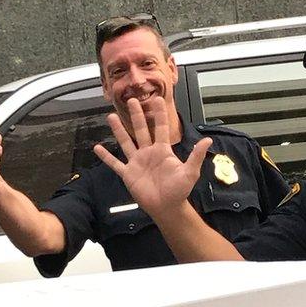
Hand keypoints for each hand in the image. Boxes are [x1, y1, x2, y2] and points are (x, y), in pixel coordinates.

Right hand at [93, 97, 211, 219]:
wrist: (167, 207)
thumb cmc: (179, 190)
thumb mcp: (190, 172)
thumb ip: (196, 156)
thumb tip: (208, 140)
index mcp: (162, 151)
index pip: (160, 128)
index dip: (159, 114)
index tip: (156, 99)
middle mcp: (148, 153)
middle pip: (140, 130)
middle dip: (136, 115)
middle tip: (131, 100)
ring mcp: (137, 163)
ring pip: (126, 143)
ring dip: (119, 130)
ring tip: (111, 117)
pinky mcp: (128, 174)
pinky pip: (115, 164)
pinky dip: (106, 157)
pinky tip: (97, 148)